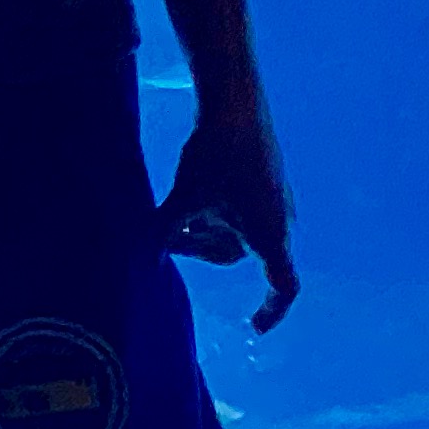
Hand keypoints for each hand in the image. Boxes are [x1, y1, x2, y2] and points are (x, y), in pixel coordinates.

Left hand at [157, 100, 299, 332]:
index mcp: (270, 233)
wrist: (236, 101)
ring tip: (178, 207)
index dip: (272, 310)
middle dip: (202, 248)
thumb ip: (166, 232)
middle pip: (238, 254)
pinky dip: (215, 209)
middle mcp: (282, 220)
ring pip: (237, 230)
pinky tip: (194, 190)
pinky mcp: (268, 178)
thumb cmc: (214, 154)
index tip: (255, 327)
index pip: (283, 285)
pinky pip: (241, 209)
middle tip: (168, 234)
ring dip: (205, 227)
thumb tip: (145, 257)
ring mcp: (277, 198)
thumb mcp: (185, 198)